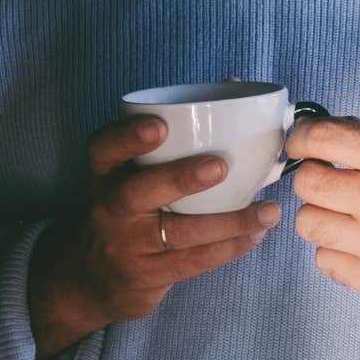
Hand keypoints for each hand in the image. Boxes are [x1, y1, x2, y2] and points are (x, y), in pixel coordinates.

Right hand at [27, 115, 282, 357]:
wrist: (91, 275)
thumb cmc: (130, 205)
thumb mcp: (130, 172)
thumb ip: (172, 135)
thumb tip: (233, 83)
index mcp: (105, 173)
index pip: (103, 150)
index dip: (127, 137)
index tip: (160, 126)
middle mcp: (110, 208)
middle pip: (136, 193)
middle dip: (179, 178)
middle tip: (220, 165)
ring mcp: (127, 245)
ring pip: (177, 234)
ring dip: (228, 222)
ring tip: (267, 210)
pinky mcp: (148, 276)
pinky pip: (193, 262)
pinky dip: (229, 247)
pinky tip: (256, 233)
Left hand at [287, 117, 359, 359]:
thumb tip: (323, 133)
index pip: (320, 138)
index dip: (303, 138)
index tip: (304, 143)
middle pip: (305, 183)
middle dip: (314, 176)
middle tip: (332, 180)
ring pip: (307, 223)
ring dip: (324, 214)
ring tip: (351, 214)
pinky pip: (324, 260)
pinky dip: (338, 249)